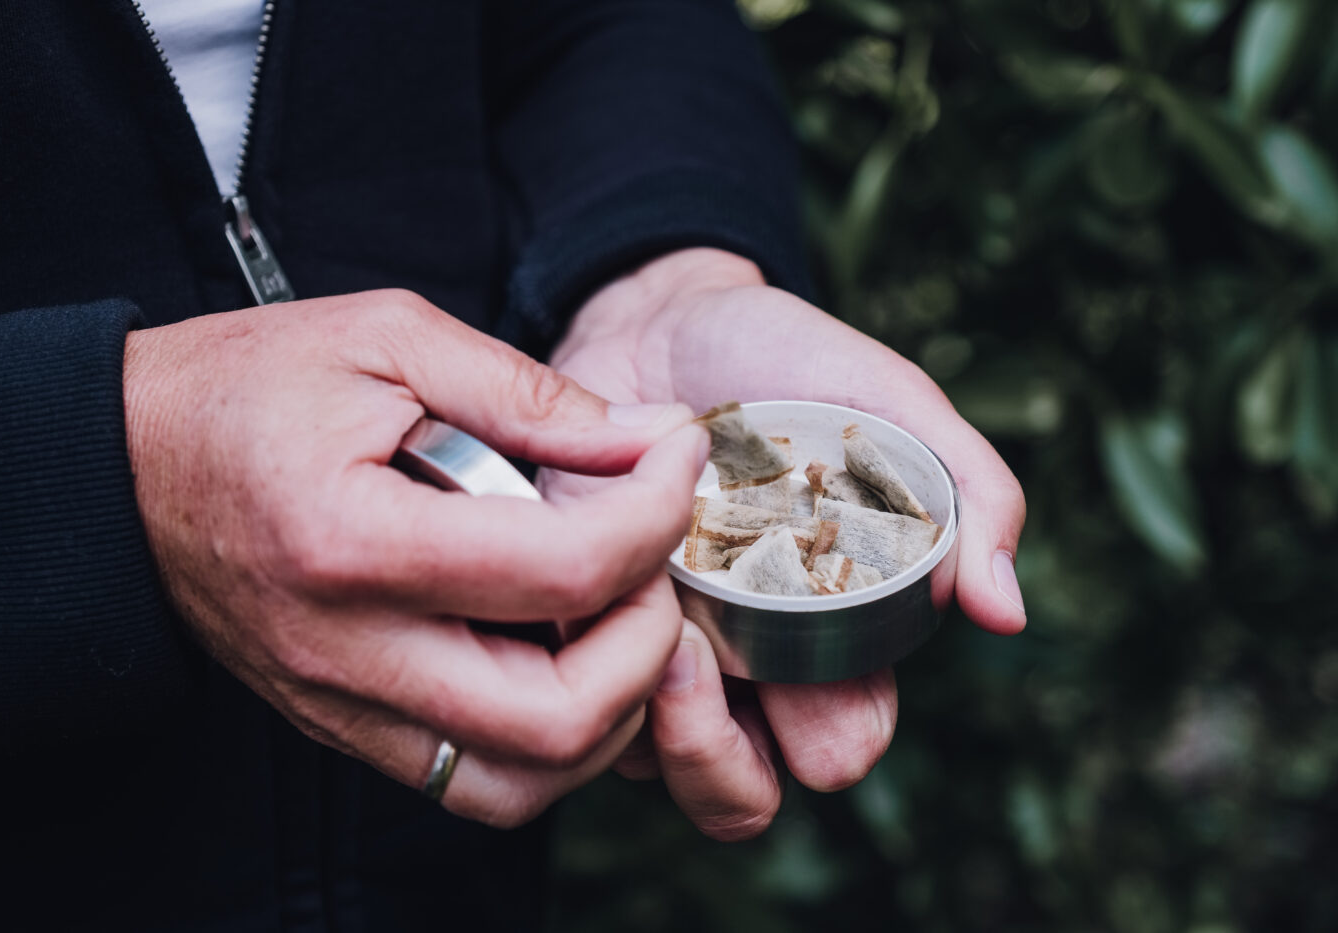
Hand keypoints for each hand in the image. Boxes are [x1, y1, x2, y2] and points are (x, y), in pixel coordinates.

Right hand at [123, 289, 709, 827]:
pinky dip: (550, 738)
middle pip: (561, 717)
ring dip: (609, 709)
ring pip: (525, 779)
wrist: (124, 466)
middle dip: (650, 642)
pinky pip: (476, 782)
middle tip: (651, 560)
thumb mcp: (389, 340)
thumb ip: (528, 393)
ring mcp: (344, 706)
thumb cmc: (248, 387)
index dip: (657, 512)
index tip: (677, 455)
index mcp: (356, 540)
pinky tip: (554, 652)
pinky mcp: (346, 728)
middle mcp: (350, 651)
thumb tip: (648, 436)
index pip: (563, 570)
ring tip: (610, 614)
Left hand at [542, 249, 1025, 838]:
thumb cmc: (786, 364)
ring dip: (635, 700)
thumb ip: (967, 493)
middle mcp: (738, 663)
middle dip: (713, 753)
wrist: (659, 320)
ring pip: (641, 768)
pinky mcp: (573, 623)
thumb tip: (1006, 615)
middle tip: (690, 653)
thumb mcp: (891, 407)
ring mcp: (648, 648)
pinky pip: (564, 693)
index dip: (826, 733)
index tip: (798, 656)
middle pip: (736, 797)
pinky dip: (573, 646)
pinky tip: (585, 570)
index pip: (842, 748)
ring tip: (637, 596)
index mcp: (827, 636)